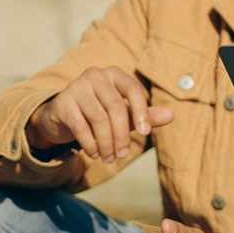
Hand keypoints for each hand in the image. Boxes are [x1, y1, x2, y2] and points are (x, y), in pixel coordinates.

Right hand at [29, 66, 175, 162]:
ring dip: (106, 143)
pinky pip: (80, 126)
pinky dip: (90, 144)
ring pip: (99, 118)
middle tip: (123, 155)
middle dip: (122, 134)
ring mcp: (76, 86)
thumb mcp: (125, 114)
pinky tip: (95, 154)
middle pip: (116, 106)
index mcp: (114, 74)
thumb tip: (172, 115)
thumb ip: (146, 115)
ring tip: (110, 158)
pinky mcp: (61, 102)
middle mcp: (95, 75)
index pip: (133, 89)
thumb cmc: (100, 113)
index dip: (142, 111)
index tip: (145, 134)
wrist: (61, 116)